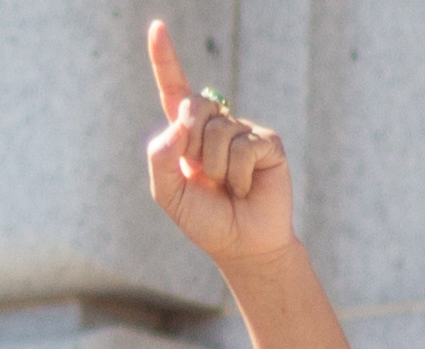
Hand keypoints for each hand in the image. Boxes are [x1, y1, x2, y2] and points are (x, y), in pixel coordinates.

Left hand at [145, 19, 294, 271]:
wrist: (242, 244)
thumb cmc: (206, 220)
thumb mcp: (170, 195)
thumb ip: (161, 160)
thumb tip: (175, 125)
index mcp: (187, 134)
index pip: (174, 90)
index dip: (165, 59)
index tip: (156, 28)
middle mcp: (216, 125)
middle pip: (193, 107)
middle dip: (191, 145)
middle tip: (204, 176)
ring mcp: (244, 130)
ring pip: (218, 132)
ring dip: (216, 169)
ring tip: (227, 187)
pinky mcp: (267, 143)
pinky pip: (243, 147)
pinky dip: (239, 175)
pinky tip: (245, 188)